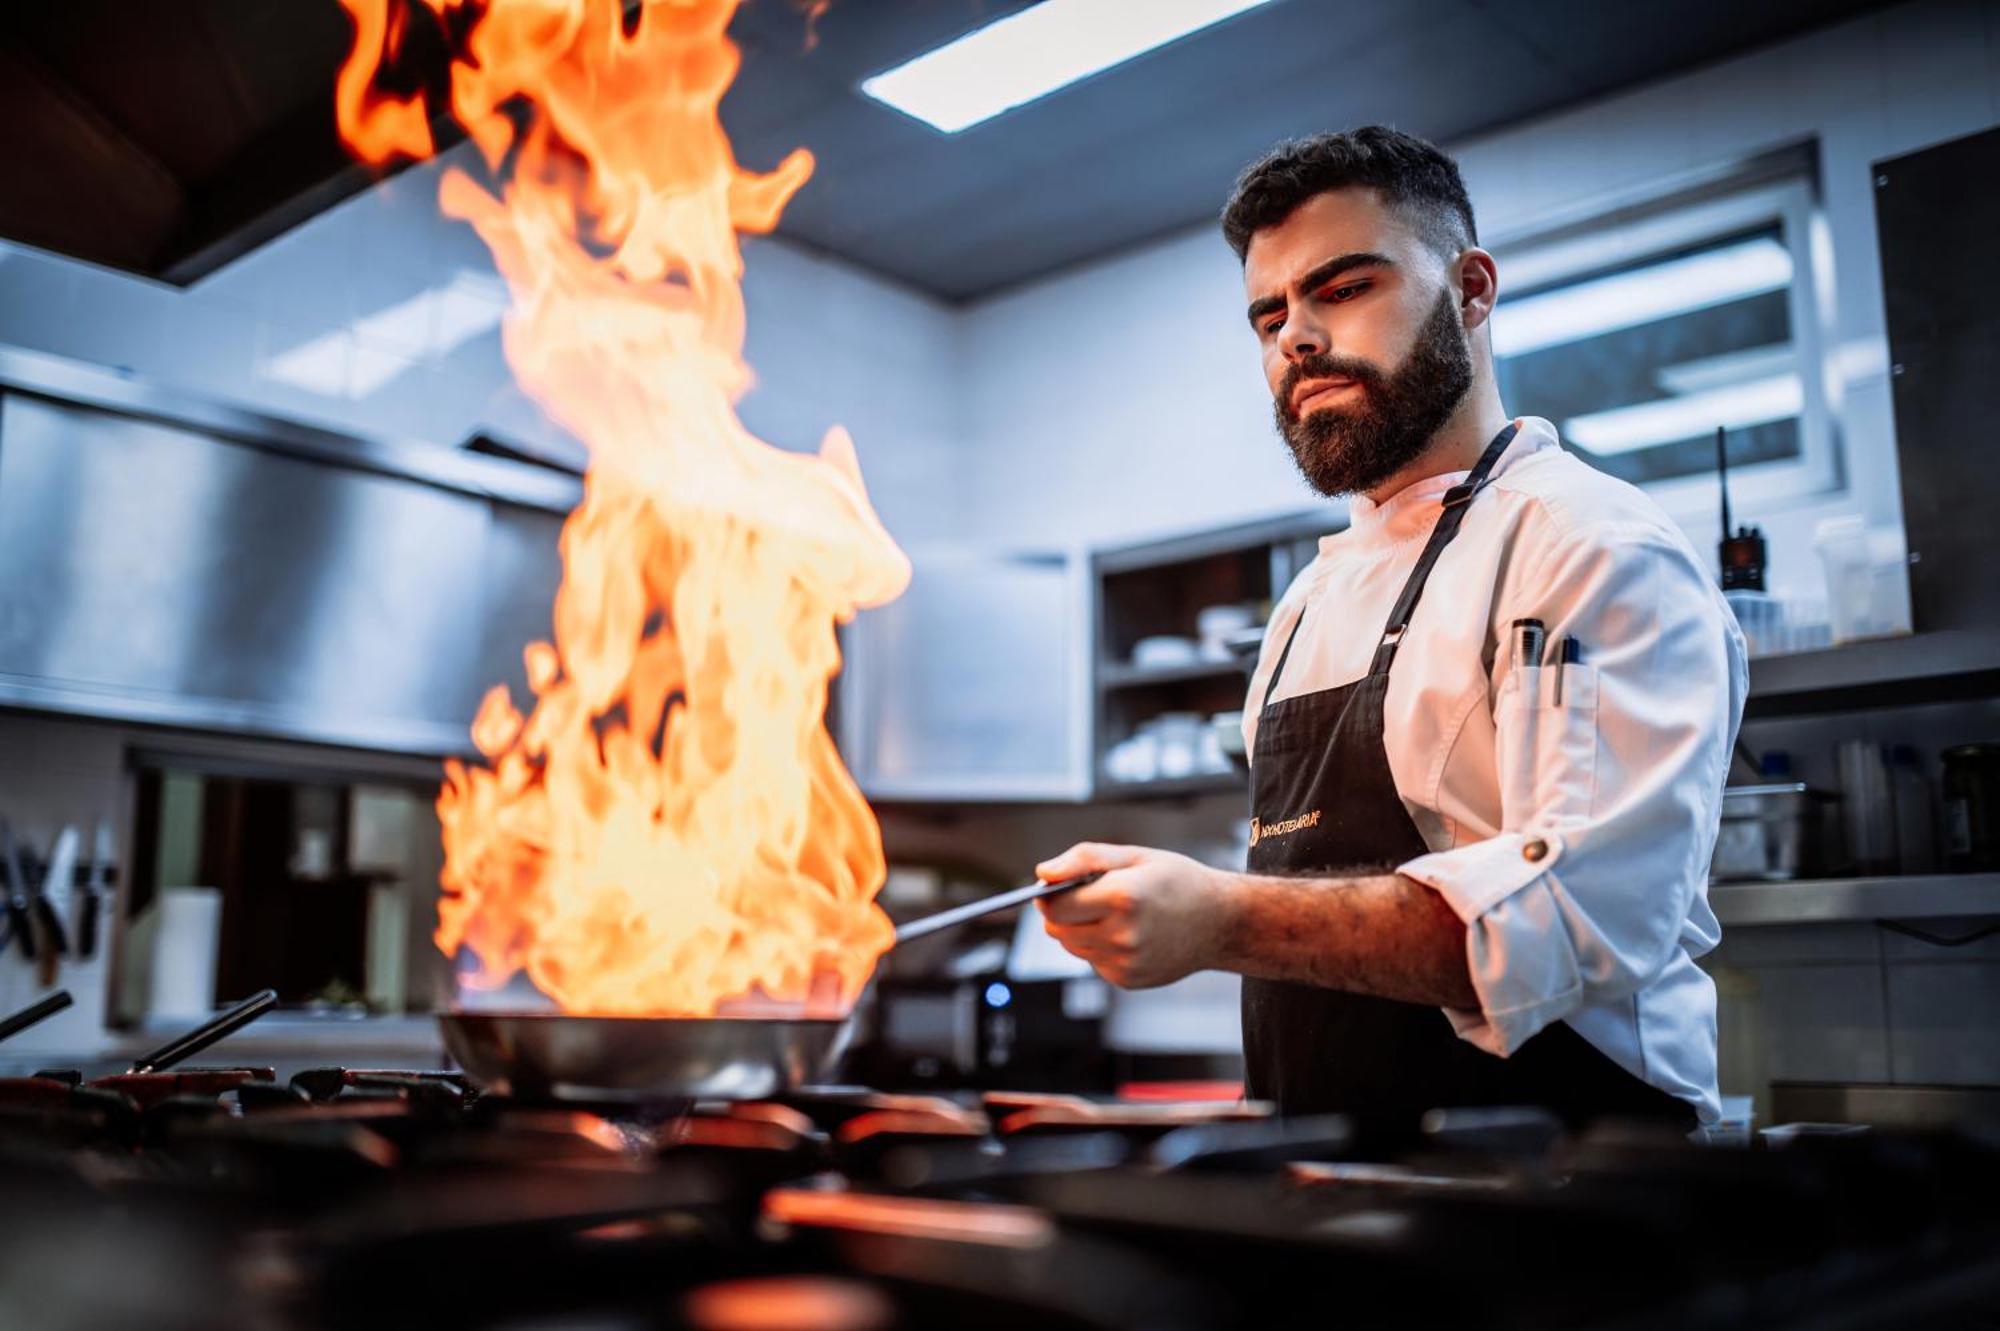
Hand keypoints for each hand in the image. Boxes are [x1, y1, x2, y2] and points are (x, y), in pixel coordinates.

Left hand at [1033, 842, 1232, 988]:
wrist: (1220, 922)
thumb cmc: (1179, 881)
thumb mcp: (1134, 856)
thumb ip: (1083, 860)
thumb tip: (1043, 873)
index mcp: (1123, 897)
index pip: (1055, 906)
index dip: (1047, 894)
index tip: (1054, 884)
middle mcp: (1123, 935)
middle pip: (1057, 929)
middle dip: (1061, 911)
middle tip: (1086, 895)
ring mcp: (1126, 962)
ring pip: (1072, 945)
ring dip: (1080, 928)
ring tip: (1113, 912)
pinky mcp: (1127, 980)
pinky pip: (1093, 960)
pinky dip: (1099, 946)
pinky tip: (1128, 933)